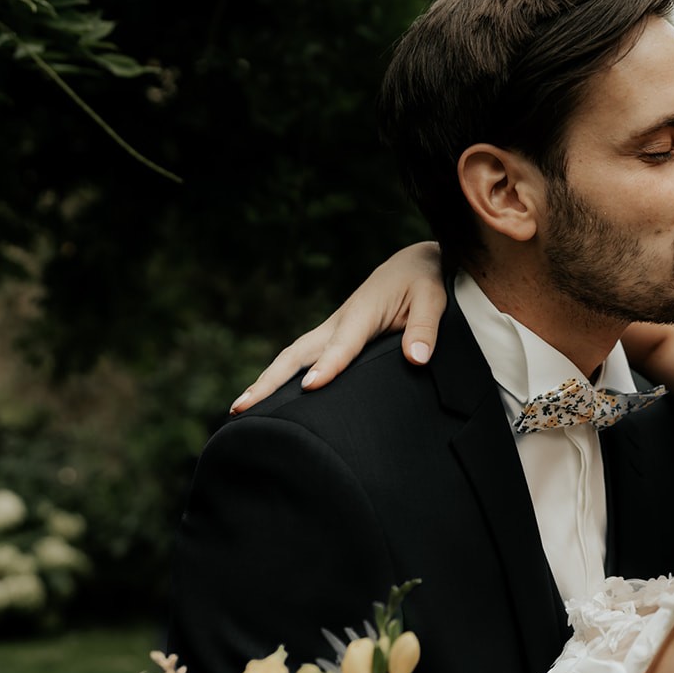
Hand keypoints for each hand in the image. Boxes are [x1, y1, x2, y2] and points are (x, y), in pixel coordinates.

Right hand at [230, 242, 446, 411]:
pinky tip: (268, 399)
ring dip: (266, 381)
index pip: (343, 344)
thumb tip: (415, 359)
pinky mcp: (333, 336)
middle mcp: (339, 322)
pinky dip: (280, 377)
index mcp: (363, 313)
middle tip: (243, 408)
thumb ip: (425, 328)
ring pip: (292, 357)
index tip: (310, 388)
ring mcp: (331, 329)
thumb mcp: (433, 299)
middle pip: (298, 354)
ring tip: (239, 410)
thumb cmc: (423, 281)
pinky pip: (301, 358)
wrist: (411, 262)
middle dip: (270, 381)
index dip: (328, 366)